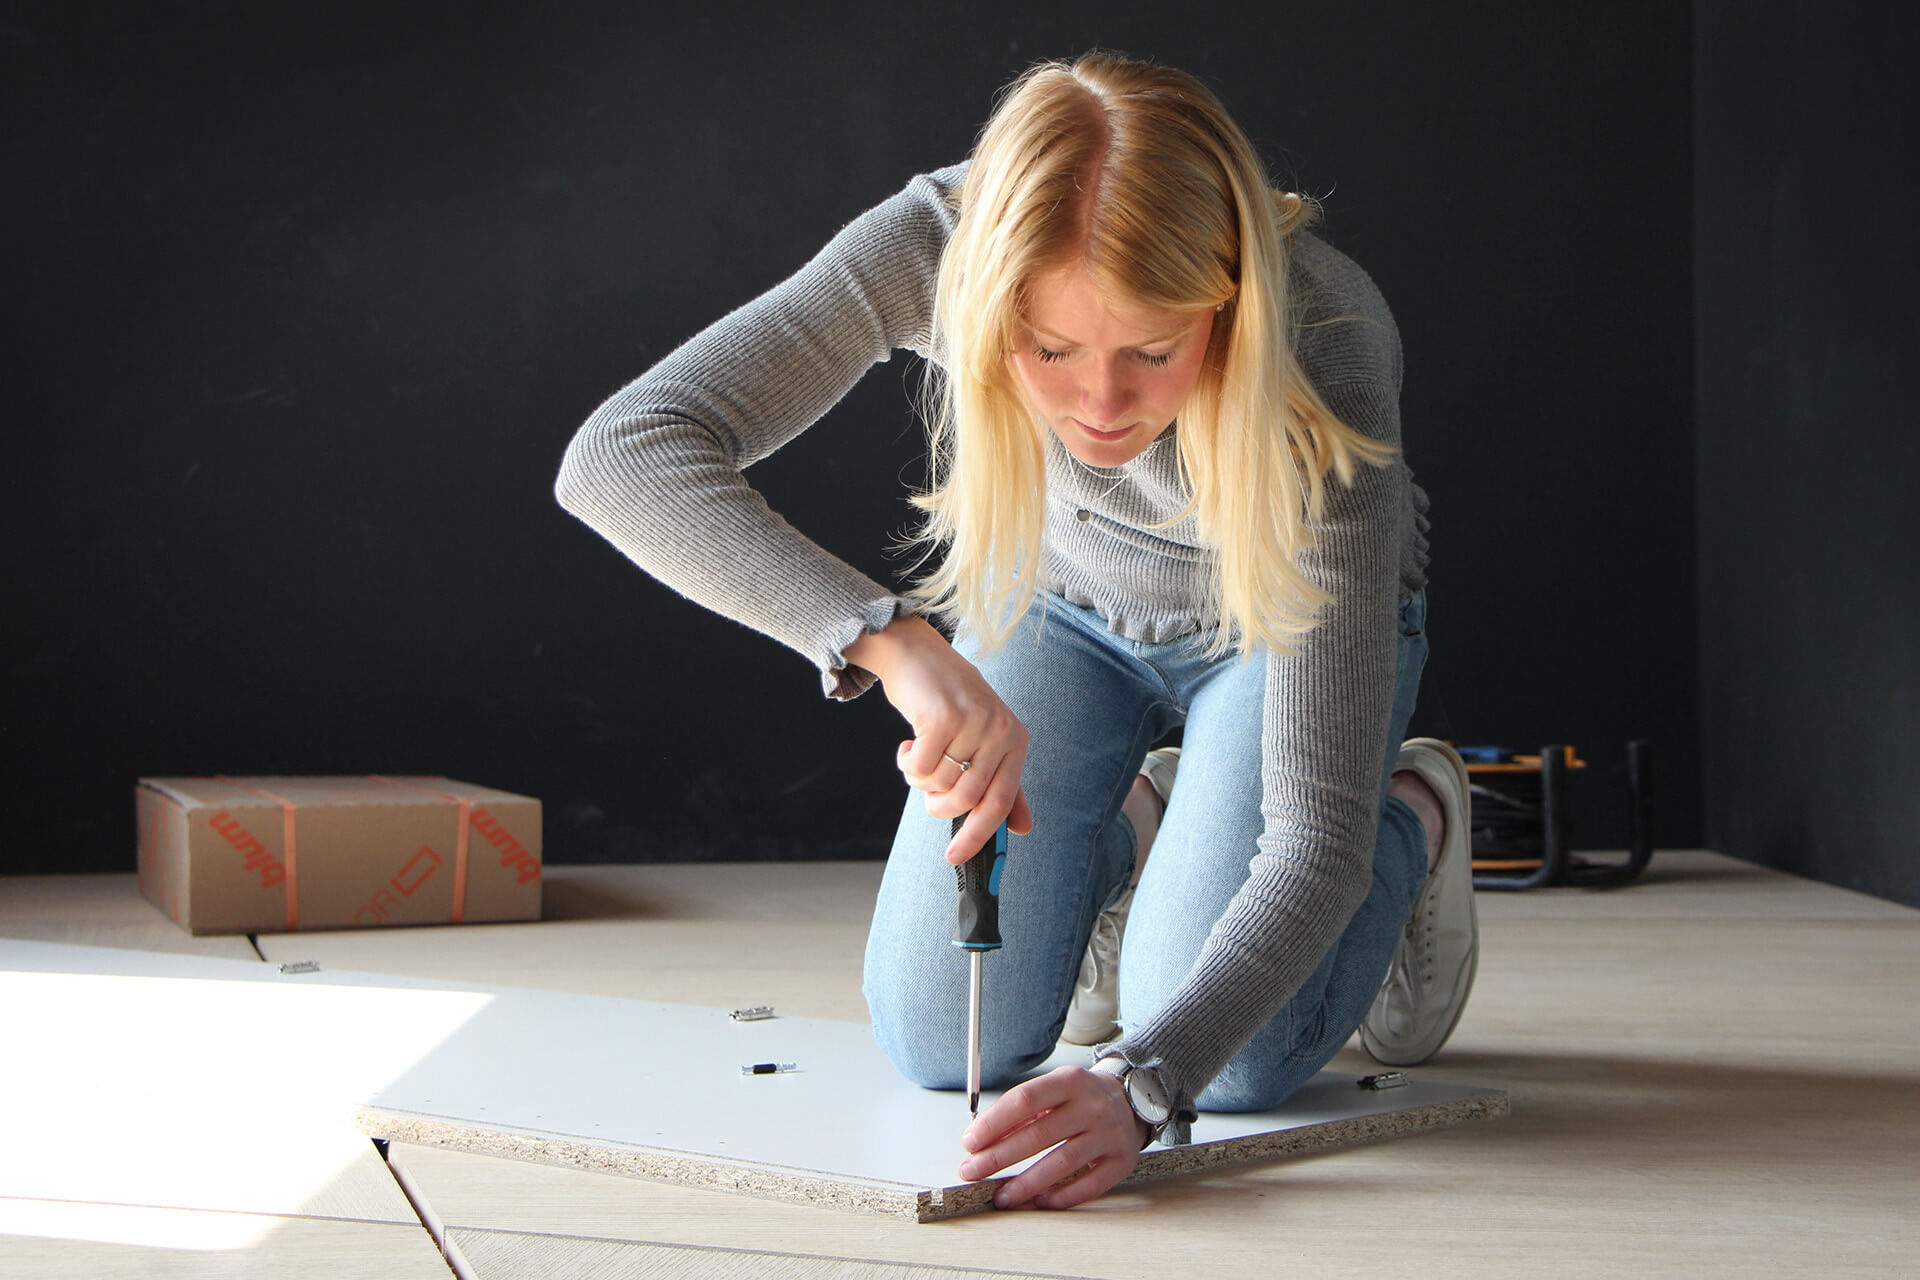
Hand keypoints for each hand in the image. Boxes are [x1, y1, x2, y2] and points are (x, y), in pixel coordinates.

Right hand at [846, 616, 1033, 860]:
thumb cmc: (950, 703)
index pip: (1001, 802)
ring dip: (919, 781)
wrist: (918, 656)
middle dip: (938, 806)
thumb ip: (1004, 783)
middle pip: (967, 799)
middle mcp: (999, 730)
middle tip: (926, 793)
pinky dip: (907, 764)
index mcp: (1015, 739)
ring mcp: (972, 721)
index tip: (955, 857)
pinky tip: (908, 745)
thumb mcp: (985, 739)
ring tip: (918, 756)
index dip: (978, 835)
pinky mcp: (941, 716)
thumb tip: (1023, 828)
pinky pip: (918, 768)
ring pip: (939, 784)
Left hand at [956, 1065, 1148, 1209]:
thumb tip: (983, 1139)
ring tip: (1001, 1196)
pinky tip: (1038, 1201)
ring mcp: (1109, 1135)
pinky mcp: (1121, 1161)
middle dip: (999, 1157)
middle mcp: (1092, 1107)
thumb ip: (1022, 1112)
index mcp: (1070, 1081)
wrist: (1133, 1100)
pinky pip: (1088, 1185)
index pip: (1024, 1100)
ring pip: (1061, 1164)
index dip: (993, 1123)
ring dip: (1025, 1184)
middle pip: (1039, 1135)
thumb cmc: (1082, 1098)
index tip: (970, 1142)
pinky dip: (1060, 1196)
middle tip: (972, 1171)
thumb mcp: (1054, 1090)